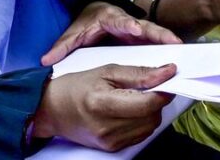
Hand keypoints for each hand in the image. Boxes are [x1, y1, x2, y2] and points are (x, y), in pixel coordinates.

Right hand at [32, 64, 175, 151]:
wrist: (52, 109)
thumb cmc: (77, 87)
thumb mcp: (107, 71)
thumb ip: (139, 73)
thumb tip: (167, 73)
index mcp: (103, 104)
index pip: (148, 103)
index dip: (164, 90)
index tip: (167, 78)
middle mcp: (106, 127)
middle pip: (152, 116)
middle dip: (158, 100)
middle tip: (151, 86)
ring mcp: (109, 141)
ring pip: (150, 127)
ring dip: (151, 111)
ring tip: (138, 98)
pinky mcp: (112, 148)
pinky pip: (140, 135)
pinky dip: (142, 121)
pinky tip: (131, 111)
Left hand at [41, 2, 180, 65]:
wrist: (97, 14)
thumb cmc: (87, 23)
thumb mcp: (74, 33)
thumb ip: (62, 46)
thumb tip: (46, 60)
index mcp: (111, 18)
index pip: (121, 21)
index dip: (129, 25)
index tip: (135, 30)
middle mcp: (128, 22)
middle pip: (146, 26)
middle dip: (159, 33)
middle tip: (172, 42)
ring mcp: (139, 31)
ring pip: (156, 34)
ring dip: (169, 40)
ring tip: (182, 50)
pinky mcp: (144, 39)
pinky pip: (158, 43)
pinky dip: (168, 48)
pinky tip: (180, 57)